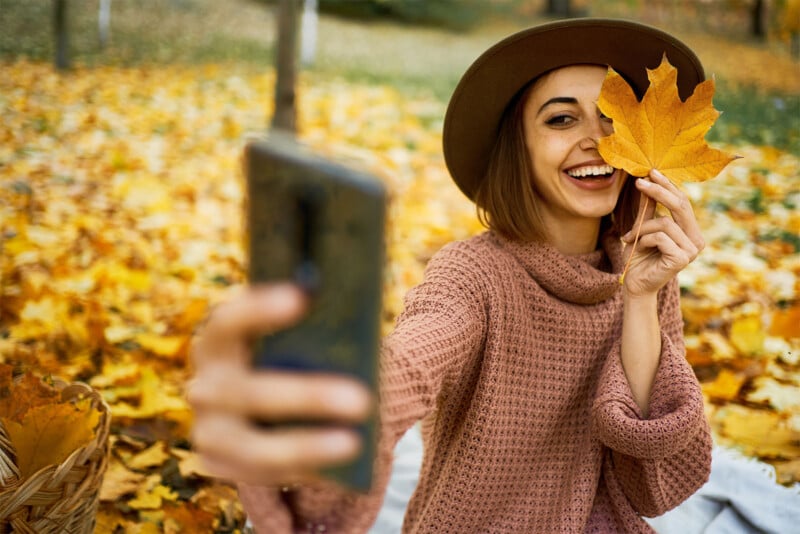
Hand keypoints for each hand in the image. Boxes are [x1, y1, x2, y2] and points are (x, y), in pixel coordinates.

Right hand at [187, 284, 372, 485]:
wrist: (269, 406)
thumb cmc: (293, 357)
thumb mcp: (296, 340)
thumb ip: (313, 334)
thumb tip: (355, 330)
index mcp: (218, 340)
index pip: (228, 321)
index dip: (259, 309)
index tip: (302, 297)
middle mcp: (204, 384)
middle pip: (247, 392)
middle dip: (308, 397)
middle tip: (362, 400)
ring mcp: (207, 429)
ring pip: (253, 446)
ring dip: (307, 446)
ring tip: (354, 443)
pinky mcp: (217, 463)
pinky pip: (260, 474)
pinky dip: (301, 470)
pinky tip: (338, 466)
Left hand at [621, 169, 704, 297]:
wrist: (634, 284)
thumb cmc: (639, 256)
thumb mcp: (643, 228)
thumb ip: (649, 209)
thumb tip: (648, 181)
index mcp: (690, 230)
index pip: (683, 202)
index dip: (668, 185)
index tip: (651, 172)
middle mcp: (696, 239)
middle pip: (680, 206)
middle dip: (658, 191)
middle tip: (640, 183)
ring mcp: (692, 250)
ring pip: (665, 222)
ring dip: (642, 227)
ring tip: (631, 237)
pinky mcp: (682, 258)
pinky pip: (660, 237)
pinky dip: (644, 239)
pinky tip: (639, 248)